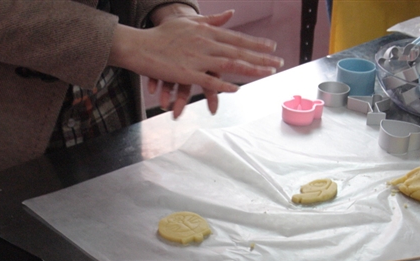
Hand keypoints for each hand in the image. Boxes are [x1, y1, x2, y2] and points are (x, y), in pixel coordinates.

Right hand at [109, 6, 283, 117]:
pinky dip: (223, 85)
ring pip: (229, 64)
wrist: (139, 45)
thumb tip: (230, 13)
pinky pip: (208, 80)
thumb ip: (212, 20)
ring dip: (250, 69)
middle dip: (261, 57)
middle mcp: (205, 43)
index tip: (273, 47)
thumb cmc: (163, 34)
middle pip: (238, 50)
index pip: (237, 37)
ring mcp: (197, 58)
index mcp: (206, 31)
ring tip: (268, 73)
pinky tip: (237, 89)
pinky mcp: (186, 73)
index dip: (256, 43)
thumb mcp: (189, 22)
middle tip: (279, 62)